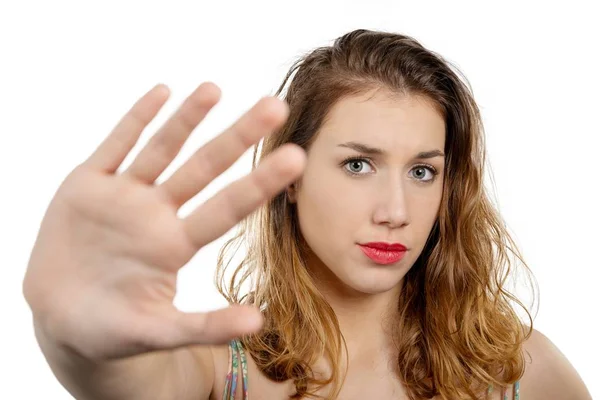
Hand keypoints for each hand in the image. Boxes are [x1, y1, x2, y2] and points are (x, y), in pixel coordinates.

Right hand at [22, 82, 305, 360]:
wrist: (62, 318)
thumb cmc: (112, 330)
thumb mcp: (157, 332)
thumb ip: (204, 327)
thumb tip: (258, 323)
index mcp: (175, 246)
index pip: (226, 208)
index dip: (259, 182)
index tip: (297, 157)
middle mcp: (156, 214)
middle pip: (203, 167)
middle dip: (237, 137)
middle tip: (276, 105)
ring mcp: (123, 196)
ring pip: (160, 149)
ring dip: (186, 118)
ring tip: (215, 88)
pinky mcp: (87, 185)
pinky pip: (114, 146)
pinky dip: (135, 120)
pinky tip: (161, 92)